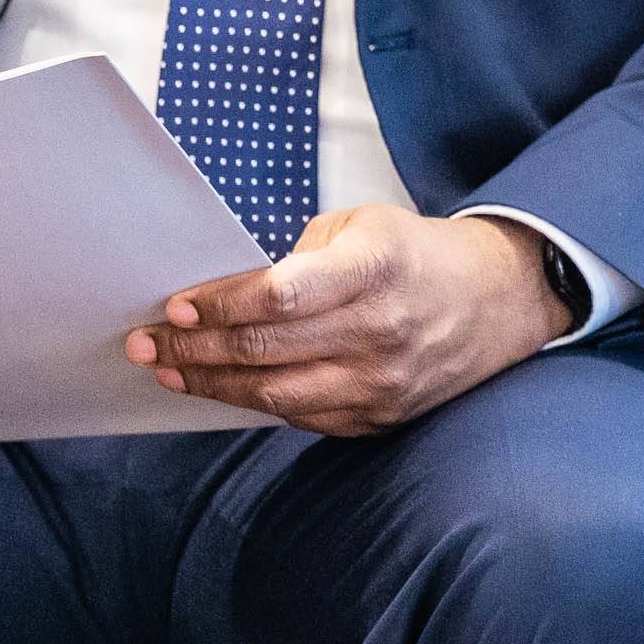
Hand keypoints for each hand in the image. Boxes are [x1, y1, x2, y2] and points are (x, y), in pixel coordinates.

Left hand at [128, 206, 565, 435]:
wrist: (499, 300)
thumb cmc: (417, 255)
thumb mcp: (365, 226)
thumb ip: (302, 258)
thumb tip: (228, 298)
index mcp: (376, 268)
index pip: (280, 295)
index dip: (220, 305)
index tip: (174, 307)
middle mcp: (380, 329)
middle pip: (265, 350)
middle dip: (193, 348)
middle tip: (145, 342)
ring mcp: (382, 381)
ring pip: (274, 396)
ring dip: (211, 384)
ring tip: (168, 370)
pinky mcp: (380, 415)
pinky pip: (301, 418)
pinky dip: (255, 403)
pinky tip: (223, 389)